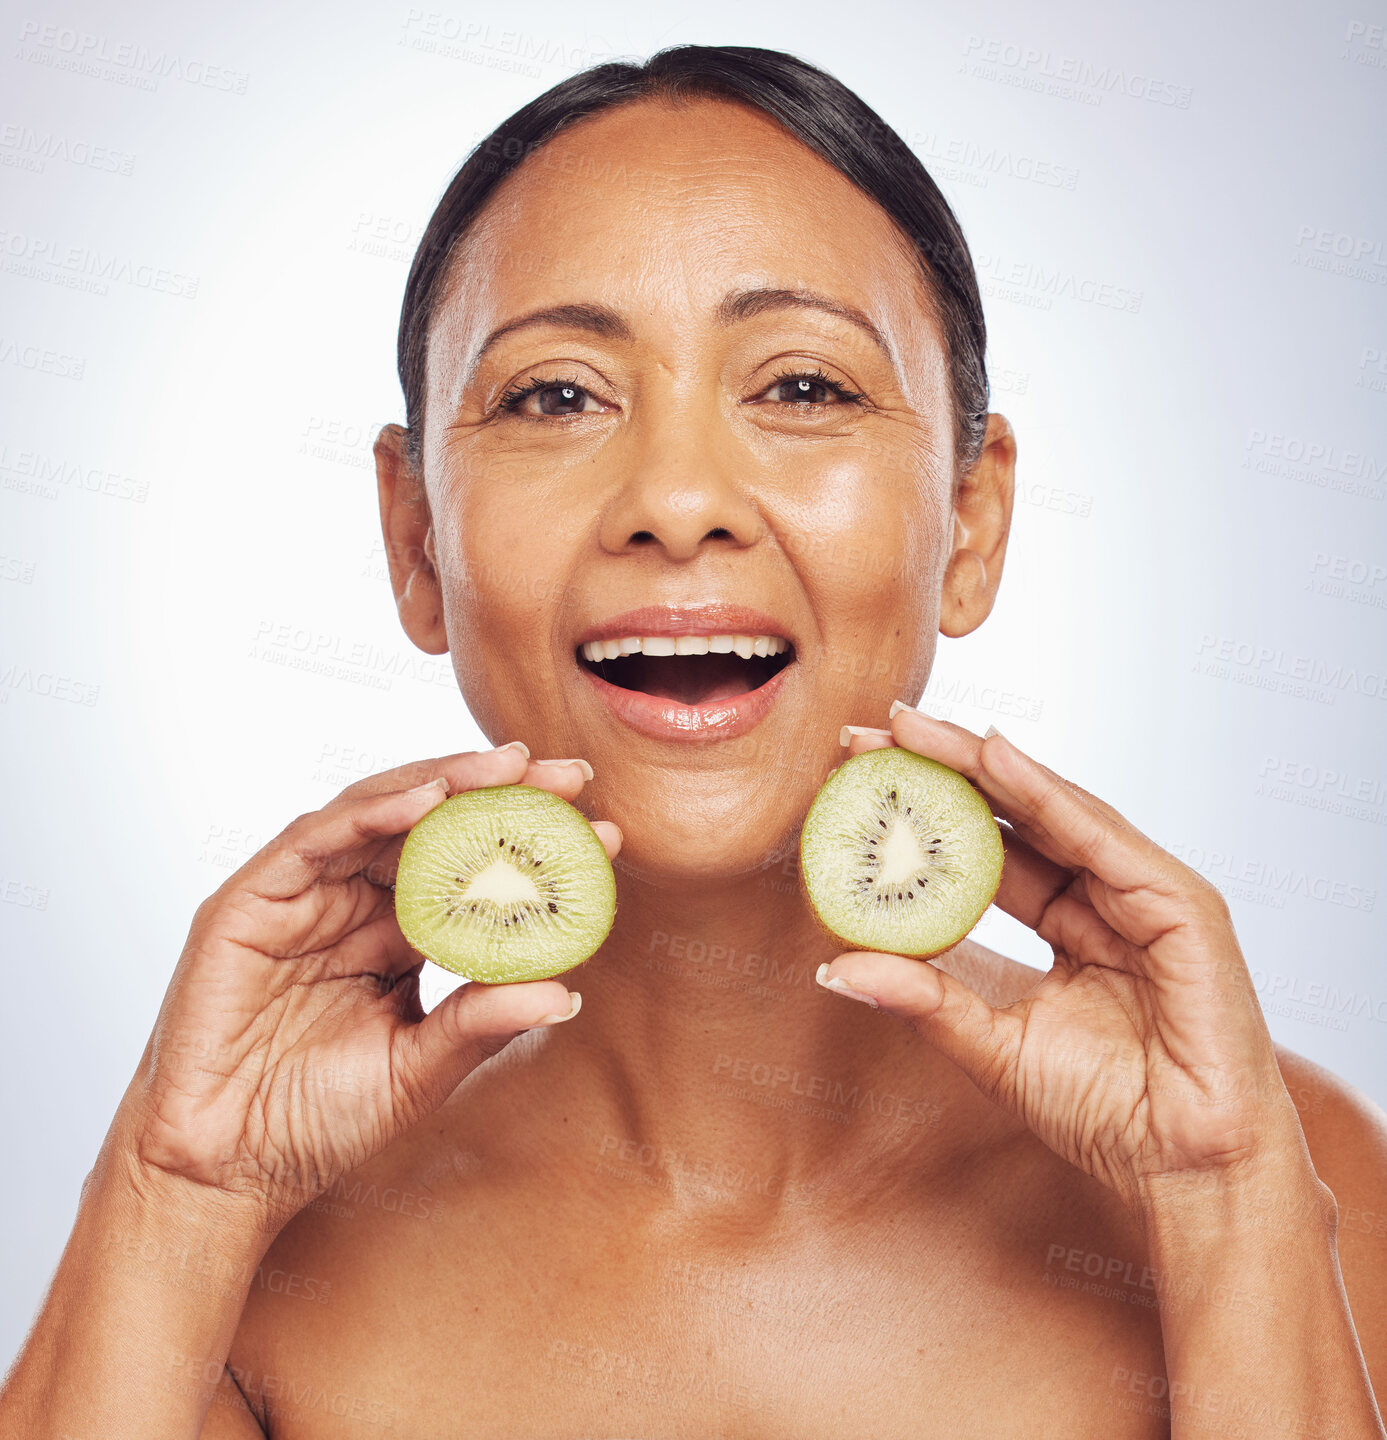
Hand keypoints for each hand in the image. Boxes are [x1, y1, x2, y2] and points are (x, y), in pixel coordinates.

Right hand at [113, 744, 618, 1232]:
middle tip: (571, 776)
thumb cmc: (315, 1123)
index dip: (533, 847)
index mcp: (396, 935)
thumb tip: (568, 993)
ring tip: (510, 767)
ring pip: (380, 814)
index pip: (472, 872)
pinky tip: (428, 798)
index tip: (603, 832)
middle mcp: (353, 903)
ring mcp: (302, 896)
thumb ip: (481, 1023)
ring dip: (446, 782)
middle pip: (434, 827)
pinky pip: (316, 838)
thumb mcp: (419, 1069)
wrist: (225, 1175)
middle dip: (503, 794)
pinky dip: (373, 810)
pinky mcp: (249, 900)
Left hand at [820, 708, 1306, 1212]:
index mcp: (1063, 923)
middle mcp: (1101, 897)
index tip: (852, 777)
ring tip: (911, 730)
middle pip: (1012, 816)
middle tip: (866, 731)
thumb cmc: (1106, 1113)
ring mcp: (1142, 895)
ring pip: (1051, 810)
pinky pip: (1101, 838)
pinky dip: (1046, 795)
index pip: (984, 849)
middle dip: (939, 768)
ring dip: (979, 764)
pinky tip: (993, 758)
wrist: (1187, 1171)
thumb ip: (923, 999)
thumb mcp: (991, 1045)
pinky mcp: (1180, 904)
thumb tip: (834, 966)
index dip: (922, 812)